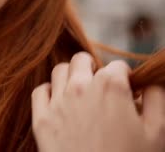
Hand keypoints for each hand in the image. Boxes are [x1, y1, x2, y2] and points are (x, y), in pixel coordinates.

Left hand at [31, 52, 164, 151]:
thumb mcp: (158, 131)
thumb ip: (156, 98)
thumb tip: (149, 84)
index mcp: (111, 86)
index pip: (118, 67)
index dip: (125, 79)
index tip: (127, 93)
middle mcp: (80, 87)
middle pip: (82, 60)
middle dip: (93, 70)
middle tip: (101, 89)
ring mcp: (57, 102)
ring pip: (59, 71)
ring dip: (71, 77)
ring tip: (82, 94)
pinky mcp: (41, 119)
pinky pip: (40, 91)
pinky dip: (49, 93)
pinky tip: (61, 104)